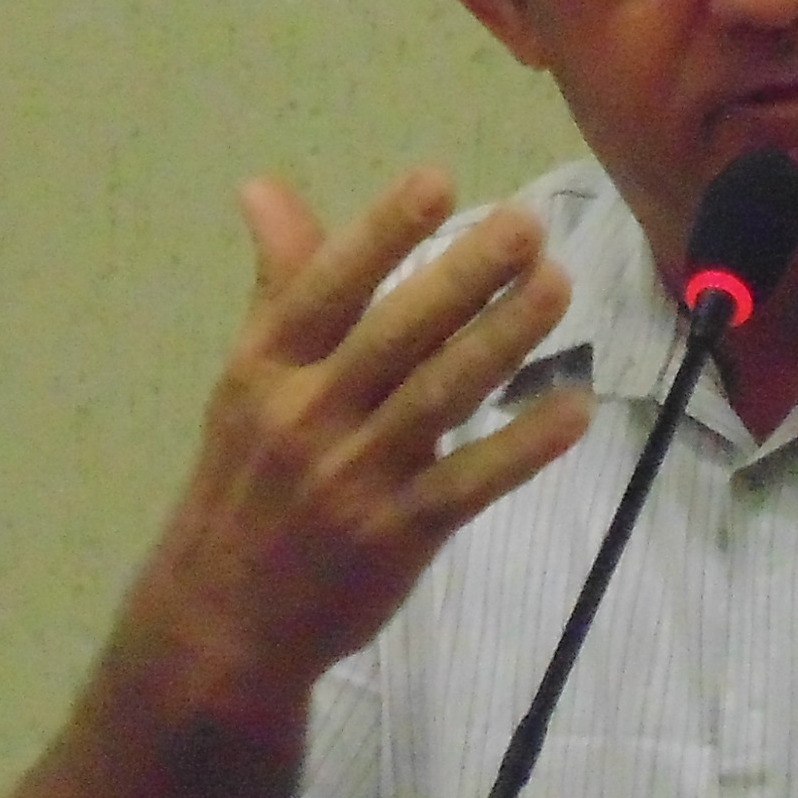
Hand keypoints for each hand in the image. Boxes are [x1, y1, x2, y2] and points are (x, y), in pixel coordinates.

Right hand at [118, 168, 591, 725]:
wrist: (224, 617)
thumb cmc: (245, 481)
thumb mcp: (246, 381)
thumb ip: (280, 285)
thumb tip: (264, 188)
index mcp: (266, 368)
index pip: (326, 288)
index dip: (382, 234)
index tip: (437, 180)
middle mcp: (307, 415)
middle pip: (395, 334)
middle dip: (464, 276)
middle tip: (529, 225)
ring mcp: (354, 477)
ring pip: (440, 397)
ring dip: (504, 340)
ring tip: (559, 288)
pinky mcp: (399, 534)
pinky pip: (470, 482)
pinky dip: (523, 445)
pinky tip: (574, 408)